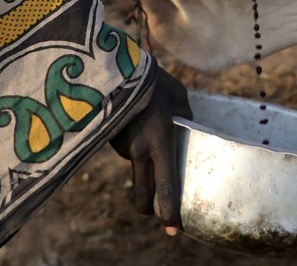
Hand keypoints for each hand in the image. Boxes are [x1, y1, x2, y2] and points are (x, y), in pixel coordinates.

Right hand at [110, 67, 191, 235]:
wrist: (116, 68)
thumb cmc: (155, 81)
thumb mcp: (179, 97)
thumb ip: (184, 117)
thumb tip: (187, 125)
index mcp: (160, 142)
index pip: (166, 184)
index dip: (169, 209)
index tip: (174, 227)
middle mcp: (139, 149)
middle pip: (143, 190)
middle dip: (148, 205)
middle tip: (153, 213)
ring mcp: (121, 145)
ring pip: (135, 164)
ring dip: (142, 158)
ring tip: (148, 127)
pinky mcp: (109, 137)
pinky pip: (125, 146)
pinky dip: (132, 141)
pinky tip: (135, 122)